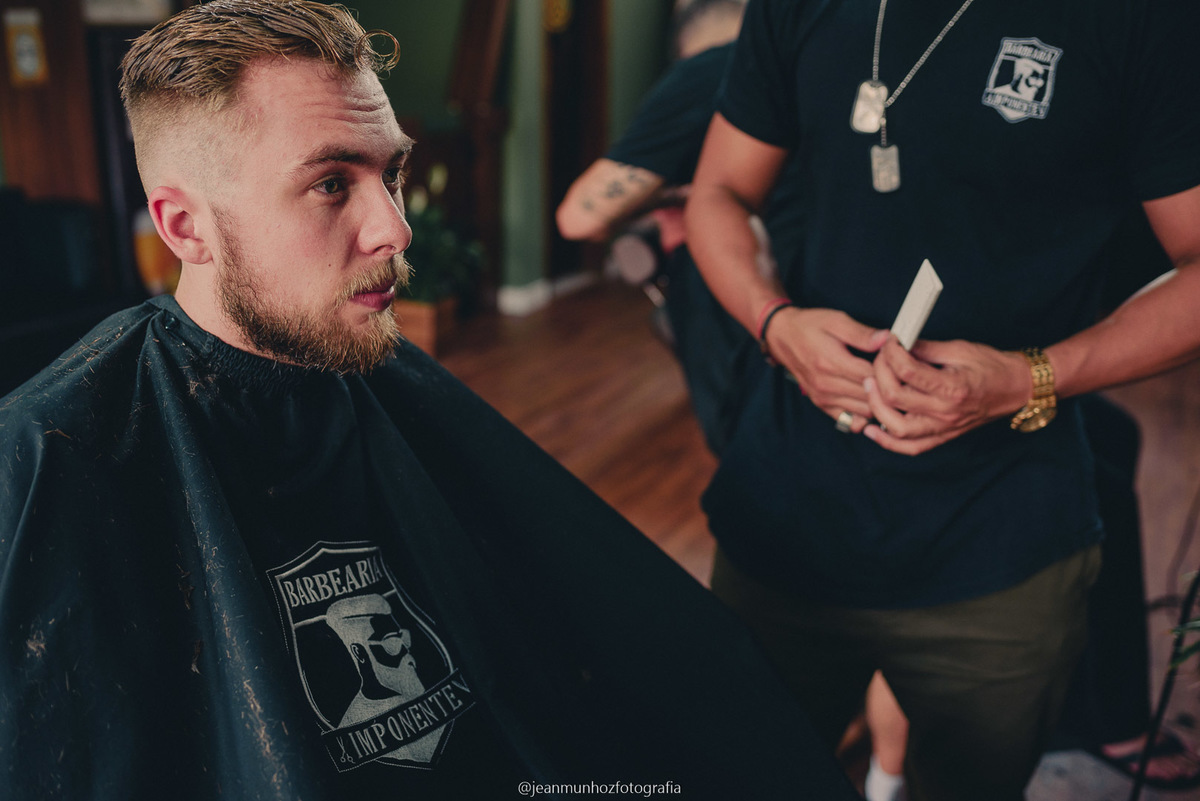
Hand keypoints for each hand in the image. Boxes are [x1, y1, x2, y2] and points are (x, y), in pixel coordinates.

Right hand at [765, 307, 888, 433]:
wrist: (782, 336)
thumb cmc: (810, 326)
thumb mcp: (836, 321)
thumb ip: (861, 333)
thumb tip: (887, 339)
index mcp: (831, 362)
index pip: (873, 376)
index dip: (890, 370)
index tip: (897, 362)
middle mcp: (826, 384)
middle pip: (871, 397)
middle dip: (888, 388)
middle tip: (897, 376)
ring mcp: (823, 397)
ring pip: (864, 411)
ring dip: (878, 403)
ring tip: (887, 387)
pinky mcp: (822, 404)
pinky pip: (850, 420)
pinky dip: (864, 414)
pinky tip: (871, 400)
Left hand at [861, 336, 1031, 454]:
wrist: (1015, 388)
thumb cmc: (991, 367)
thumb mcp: (959, 349)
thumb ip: (924, 348)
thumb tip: (896, 343)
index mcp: (952, 387)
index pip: (907, 372)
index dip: (890, 354)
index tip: (888, 342)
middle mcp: (946, 412)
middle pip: (895, 398)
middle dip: (878, 374)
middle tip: (877, 360)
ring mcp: (943, 428)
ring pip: (897, 428)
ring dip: (876, 407)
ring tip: (870, 387)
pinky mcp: (942, 437)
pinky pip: (910, 447)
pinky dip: (887, 441)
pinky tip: (872, 429)